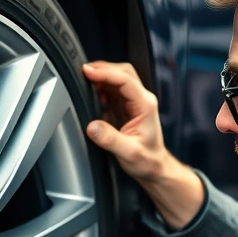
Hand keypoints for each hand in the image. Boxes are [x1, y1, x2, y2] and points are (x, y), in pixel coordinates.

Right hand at [82, 61, 169, 181]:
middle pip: (122, 72)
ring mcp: (133, 102)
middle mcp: (141, 100)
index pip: (125, 80)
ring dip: (101, 78)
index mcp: (145, 105)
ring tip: (85, 84)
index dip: (105, 73)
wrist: (153, 167)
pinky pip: (112, 90)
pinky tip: (92, 96)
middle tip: (83, 72)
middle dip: (102, 69)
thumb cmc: (147, 160)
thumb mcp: (128, 152)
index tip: (88, 72)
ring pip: (117, 79)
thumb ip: (109, 139)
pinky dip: (100, 88)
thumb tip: (92, 126)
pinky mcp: (125, 107)